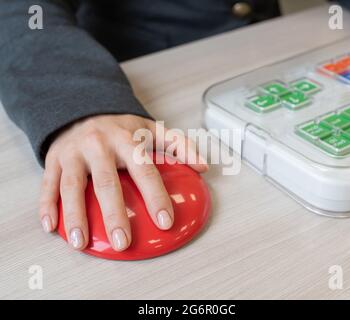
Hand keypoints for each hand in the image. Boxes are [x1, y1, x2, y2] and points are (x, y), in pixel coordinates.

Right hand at [38, 114, 207, 250]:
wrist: (84, 108)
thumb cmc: (121, 126)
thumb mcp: (151, 129)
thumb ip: (179, 146)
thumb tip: (203, 166)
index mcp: (126, 138)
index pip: (144, 170)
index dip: (155, 196)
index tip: (165, 221)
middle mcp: (98, 145)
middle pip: (106, 182)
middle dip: (114, 214)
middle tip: (123, 241)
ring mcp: (73, 152)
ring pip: (72, 186)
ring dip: (75, 216)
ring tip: (81, 242)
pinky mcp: (54, 159)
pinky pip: (48, 183)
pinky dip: (47, 205)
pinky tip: (51, 226)